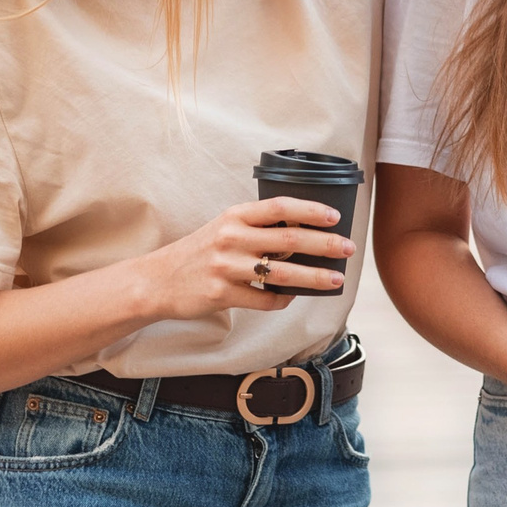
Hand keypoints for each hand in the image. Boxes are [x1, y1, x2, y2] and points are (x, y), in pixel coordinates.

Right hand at [131, 197, 350, 319]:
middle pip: (289, 239)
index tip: (335, 216)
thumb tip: (302, 232)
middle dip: (324, 244)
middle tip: (348, 248)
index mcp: (234, 216)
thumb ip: (256, 227)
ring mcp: (225, 267)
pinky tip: (292, 297)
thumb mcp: (224, 228)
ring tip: (336, 280)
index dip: (311, 210)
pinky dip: (283, 300)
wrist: (158, 280)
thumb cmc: (199, 252)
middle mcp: (231, 238)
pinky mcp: (221, 294)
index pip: (280, 207)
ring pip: (282, 273)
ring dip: (314, 277)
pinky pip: (264, 299)